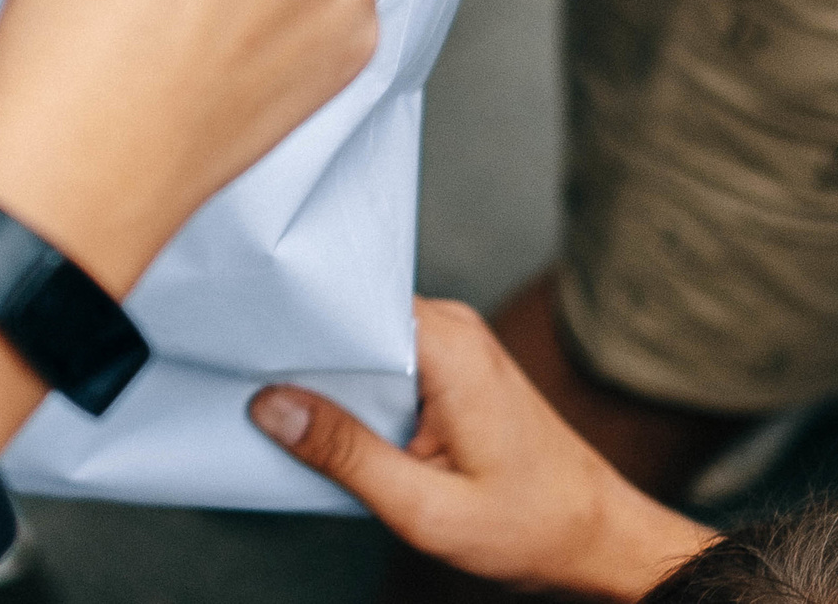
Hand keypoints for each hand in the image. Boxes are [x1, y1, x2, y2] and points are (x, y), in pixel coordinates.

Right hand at [248, 301, 712, 599]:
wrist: (598, 536)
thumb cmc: (529, 526)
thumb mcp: (426, 508)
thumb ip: (347, 455)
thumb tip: (271, 404)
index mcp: (448, 345)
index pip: (348, 301)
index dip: (291, 322)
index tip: (239, 342)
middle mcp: (451, 327)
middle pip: (349, 315)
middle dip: (299, 348)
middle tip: (240, 376)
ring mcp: (453, 344)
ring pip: (362, 340)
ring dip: (323, 372)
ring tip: (272, 400)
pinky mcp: (450, 366)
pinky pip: (383, 359)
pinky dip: (352, 387)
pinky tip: (322, 420)